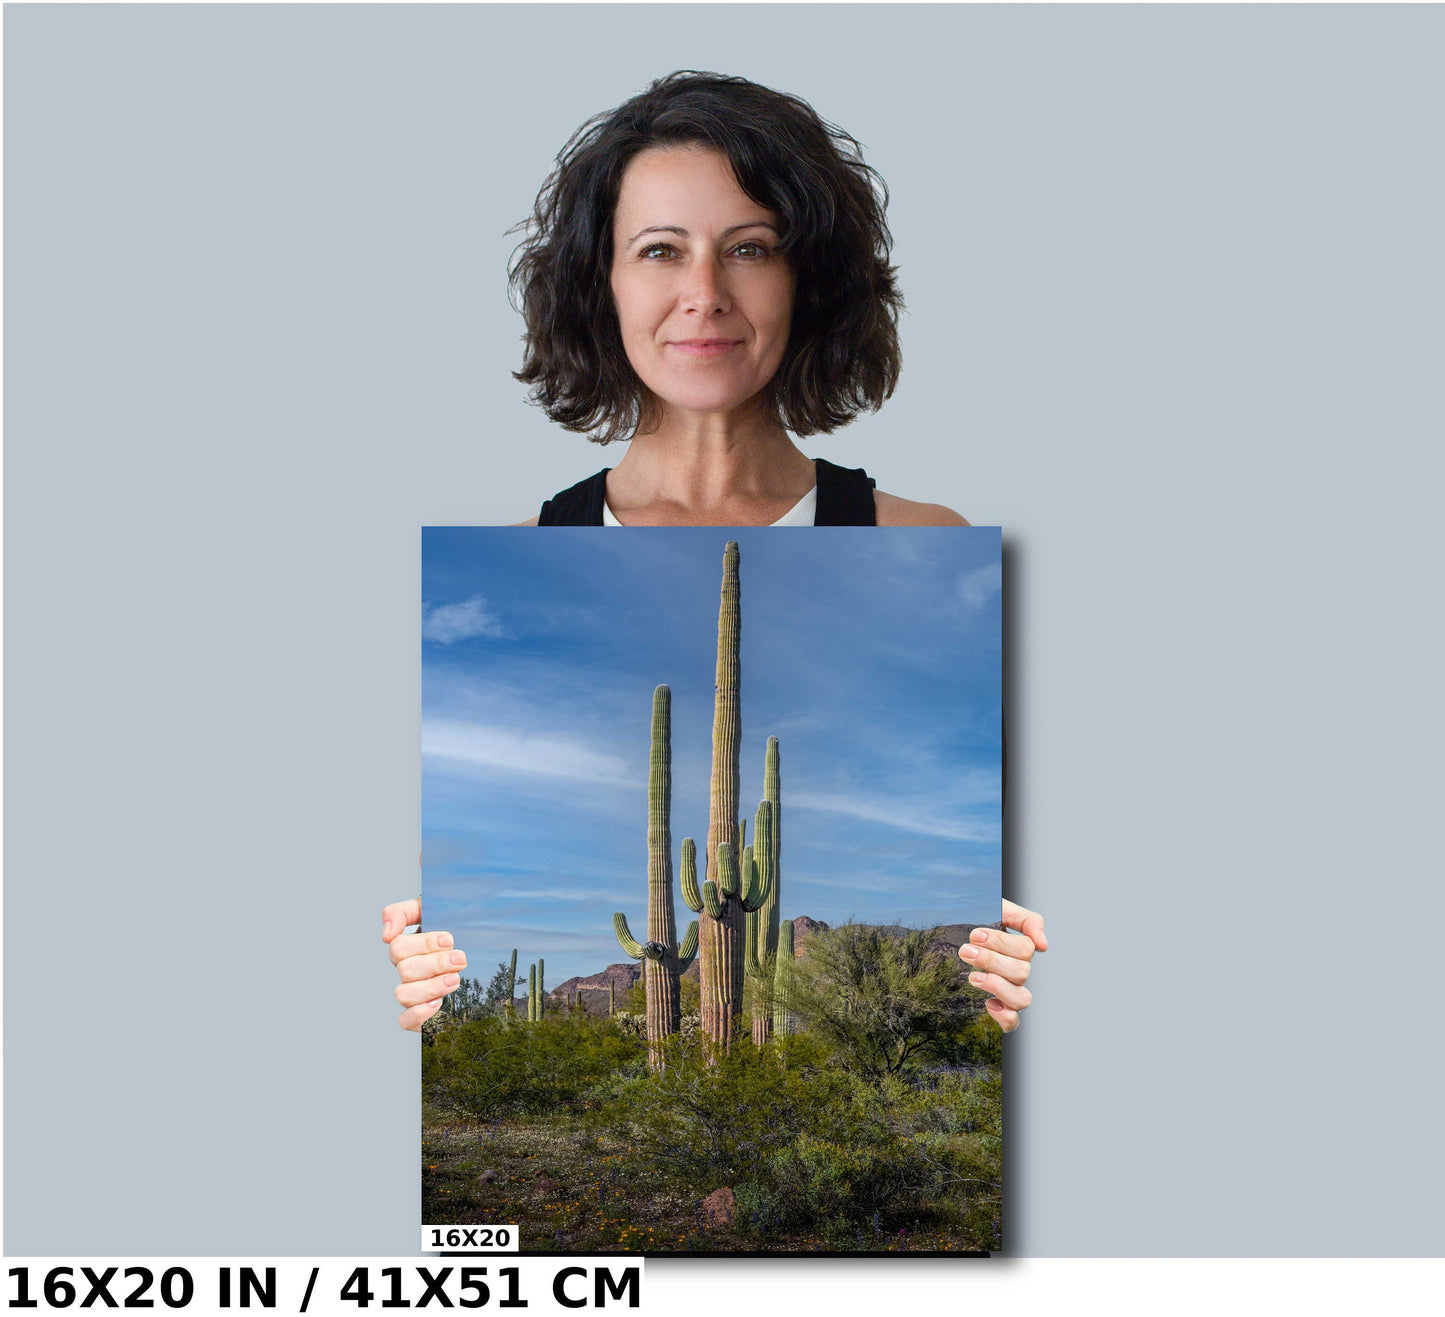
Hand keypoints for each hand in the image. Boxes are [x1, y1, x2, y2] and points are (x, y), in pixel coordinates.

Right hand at [382, 896, 464, 1030]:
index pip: (398, 948)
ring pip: (403, 995)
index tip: (449, 940)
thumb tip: (386, 934)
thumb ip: (403, 912)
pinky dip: (418, 1014)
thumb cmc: (450, 927)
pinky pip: (405, 1022)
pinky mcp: (421, 1014)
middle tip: (460, 959)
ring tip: (455, 979)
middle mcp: (407, 971)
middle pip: (405, 971)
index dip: (424, 944)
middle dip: (435, 964)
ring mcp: (413, 993)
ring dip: (431, 987)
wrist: (478, 946)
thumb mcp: (429, 909)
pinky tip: (438, 1004)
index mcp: (406, 948)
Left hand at [959, 898, 1046, 1032]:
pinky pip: (1012, 1022)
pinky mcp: (998, 1009)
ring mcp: (1009, 991)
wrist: (952, 933)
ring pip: (1022, 999)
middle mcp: (1018, 972)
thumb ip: (1026, 919)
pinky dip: (1003, 1016)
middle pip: (1021, 972)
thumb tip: (1043, 945)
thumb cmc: (977, 921)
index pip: (1026, 949)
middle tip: (965, 951)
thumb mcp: (1000, 909)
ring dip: (997, 986)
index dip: (1001, 942)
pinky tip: (987, 1003)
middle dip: (991, 960)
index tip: (975, 935)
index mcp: (1020, 950)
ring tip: (973, 976)